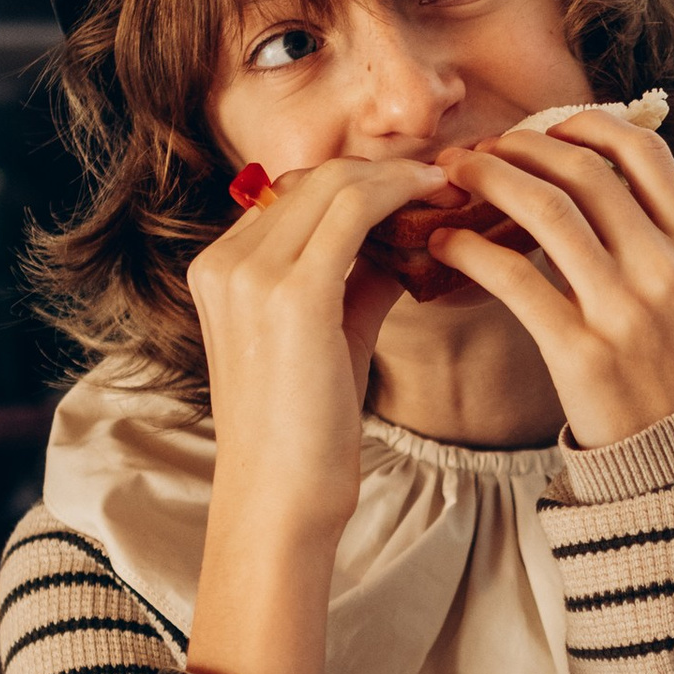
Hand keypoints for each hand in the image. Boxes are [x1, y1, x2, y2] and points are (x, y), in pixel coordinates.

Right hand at [184, 156, 434, 673]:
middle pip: (315, 178)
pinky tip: (443, 205)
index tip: (419, 184)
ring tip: (454, 186)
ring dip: (402, 177)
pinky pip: (356, 211)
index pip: (295, 193)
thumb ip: (355, 279)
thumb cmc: (307, 433)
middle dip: (386, 171)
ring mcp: (253, 274)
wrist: (281, 501)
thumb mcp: (328, 337)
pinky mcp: (292, 293)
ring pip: (338, 184)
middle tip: (449, 177)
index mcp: (220, 269)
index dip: (362, 180)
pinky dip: (404, 196)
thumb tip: (405, 239)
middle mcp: (226, 261)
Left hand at [422, 113, 673, 448]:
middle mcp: (667, 270)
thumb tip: (592, 172)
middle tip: (481, 150)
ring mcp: (625, 311)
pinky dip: (470, 248)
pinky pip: (513, 277)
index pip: (643, 152)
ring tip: (455, 178)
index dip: (585, 126)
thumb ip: (658, 233)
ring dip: (490, 180)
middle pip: (584, 172)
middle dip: (521, 147)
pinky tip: (445, 243)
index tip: (545, 130)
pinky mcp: (580, 352)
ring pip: (547, 210)